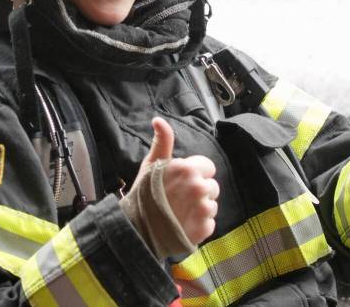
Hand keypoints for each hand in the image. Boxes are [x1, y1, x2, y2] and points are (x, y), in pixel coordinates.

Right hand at [134, 116, 219, 245]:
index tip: (180, 182)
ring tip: (180, 212)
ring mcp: (202, 209)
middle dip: (198, 191)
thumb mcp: (151, 165)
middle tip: (178, 198)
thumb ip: (162, 141)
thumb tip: (158, 119)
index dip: (194, 174)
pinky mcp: (204, 228)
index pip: (208, 167)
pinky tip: (183, 224)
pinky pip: (210, 223)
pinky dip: (199, 225)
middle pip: (211, 186)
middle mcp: (198, 186)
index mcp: (187, 168)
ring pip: (212, 205)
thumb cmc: (143, 194)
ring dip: (199, 209)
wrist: (137, 229)